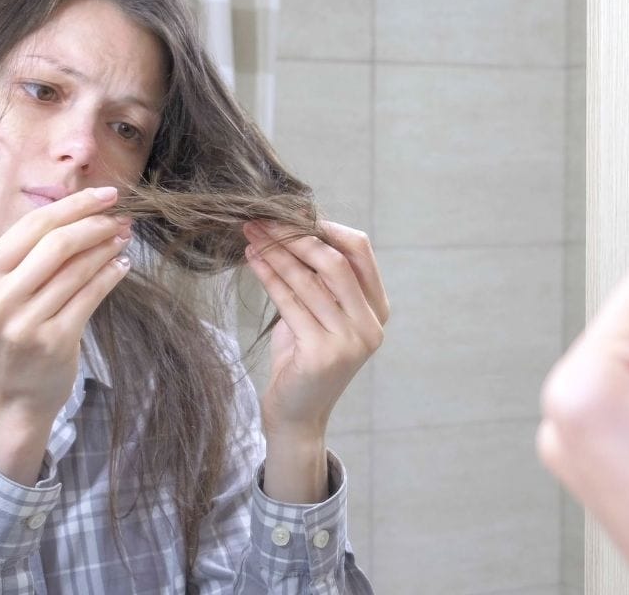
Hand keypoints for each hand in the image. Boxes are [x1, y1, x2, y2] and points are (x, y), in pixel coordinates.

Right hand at [0, 186, 132, 483]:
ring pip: (77, 268)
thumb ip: (25, 258)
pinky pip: (90, 296)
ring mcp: (24, 323)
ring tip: (123, 237)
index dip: (72, 205)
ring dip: (107, 248)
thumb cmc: (9, 340)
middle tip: (120, 216)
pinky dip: (110, 276)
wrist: (9, 400)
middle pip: (55, 242)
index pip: (30, 226)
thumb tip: (75, 212)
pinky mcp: (54, 342)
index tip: (104, 194)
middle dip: (94, 223)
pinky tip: (121, 266)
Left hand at [243, 220, 388, 502]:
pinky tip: (252, 261)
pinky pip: (292, 303)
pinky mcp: (323, 354)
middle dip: (295, 236)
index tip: (291, 213)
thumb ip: (318, 278)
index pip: (360, 251)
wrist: (297, 415)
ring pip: (309, 281)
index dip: (327, 227)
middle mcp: (370, 325)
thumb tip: (292, 225)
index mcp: (377, 309)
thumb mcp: (318, 313)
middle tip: (262, 220)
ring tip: (251, 235)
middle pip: (335, 261)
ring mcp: (350, 341)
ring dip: (276, 253)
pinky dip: (270, 277)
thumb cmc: (303, 359)